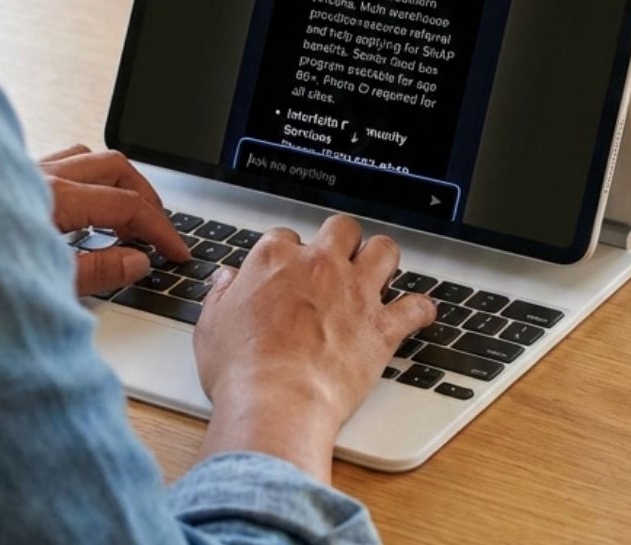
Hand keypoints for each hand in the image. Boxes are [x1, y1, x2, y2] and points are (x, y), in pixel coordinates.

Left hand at [38, 145, 189, 296]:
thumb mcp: (44, 284)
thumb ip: (96, 272)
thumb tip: (137, 262)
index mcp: (55, 198)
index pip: (125, 204)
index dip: (159, 229)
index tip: (175, 250)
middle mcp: (41, 176)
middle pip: (115, 167)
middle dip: (145, 198)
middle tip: (158, 232)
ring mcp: (28, 174)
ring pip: (88, 159)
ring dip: (116, 184)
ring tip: (125, 221)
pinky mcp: (11, 182)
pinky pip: (62, 165)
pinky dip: (87, 182)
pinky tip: (85, 210)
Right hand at [193, 214, 435, 480]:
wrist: (277, 402)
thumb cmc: (242, 369)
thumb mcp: (210, 326)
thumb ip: (221, 296)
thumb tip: (226, 281)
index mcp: (275, 260)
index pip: (285, 236)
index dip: (287, 252)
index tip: (287, 269)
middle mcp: (319, 266)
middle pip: (341, 228)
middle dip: (341, 238)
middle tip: (338, 255)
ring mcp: (354, 293)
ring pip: (385, 250)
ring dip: (383, 257)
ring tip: (379, 268)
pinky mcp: (381, 327)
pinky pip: (415, 307)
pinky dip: (420, 309)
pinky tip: (418, 312)